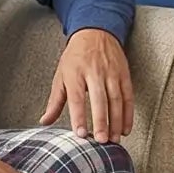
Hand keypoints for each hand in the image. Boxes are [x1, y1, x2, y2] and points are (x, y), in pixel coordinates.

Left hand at [41, 28, 133, 142]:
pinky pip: (128, 96)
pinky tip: (125, 128)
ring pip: (116, 99)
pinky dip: (128, 114)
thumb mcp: (61, 76)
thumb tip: (44, 122)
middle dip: (102, 121)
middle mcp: (94, 72)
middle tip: (101, 140)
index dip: (79, 116)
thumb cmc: (75, 57)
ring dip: (116, 121)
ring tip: (113, 139)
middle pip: (99, 99)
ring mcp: (111, 73)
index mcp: (75, 73)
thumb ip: (55, 101)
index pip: (77, 98)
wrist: (95, 32)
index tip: (80, 133)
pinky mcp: (124, 74)